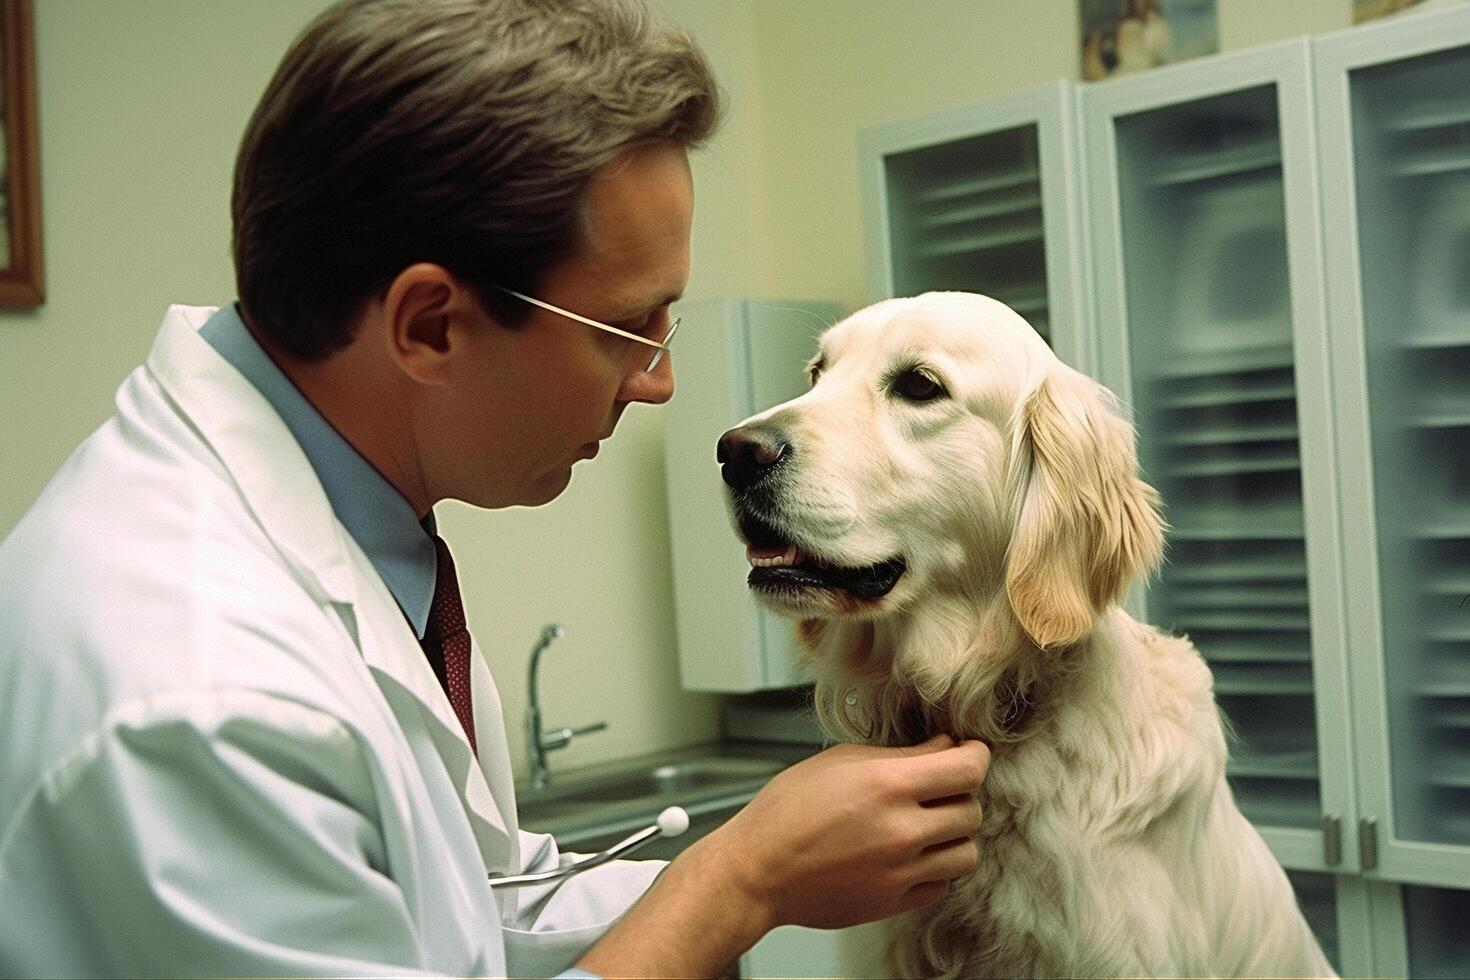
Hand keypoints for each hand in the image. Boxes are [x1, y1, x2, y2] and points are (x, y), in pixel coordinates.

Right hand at [694, 734, 989, 931]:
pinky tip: (911, 854)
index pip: (967, 768)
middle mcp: (900, 831)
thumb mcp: (840, 762)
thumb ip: (900, 755)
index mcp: (886, 785)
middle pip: (972, 810)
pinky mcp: (893, 903)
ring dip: (954, 835)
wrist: (757, 870)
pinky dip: (935, 868)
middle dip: (960, 793)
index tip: (970, 752)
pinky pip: (942, 885)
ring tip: (929, 824)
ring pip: (966, 852)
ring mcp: (900, 872)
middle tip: (939, 787)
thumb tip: (944, 748)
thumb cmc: (786, 811)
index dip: (976, 755)